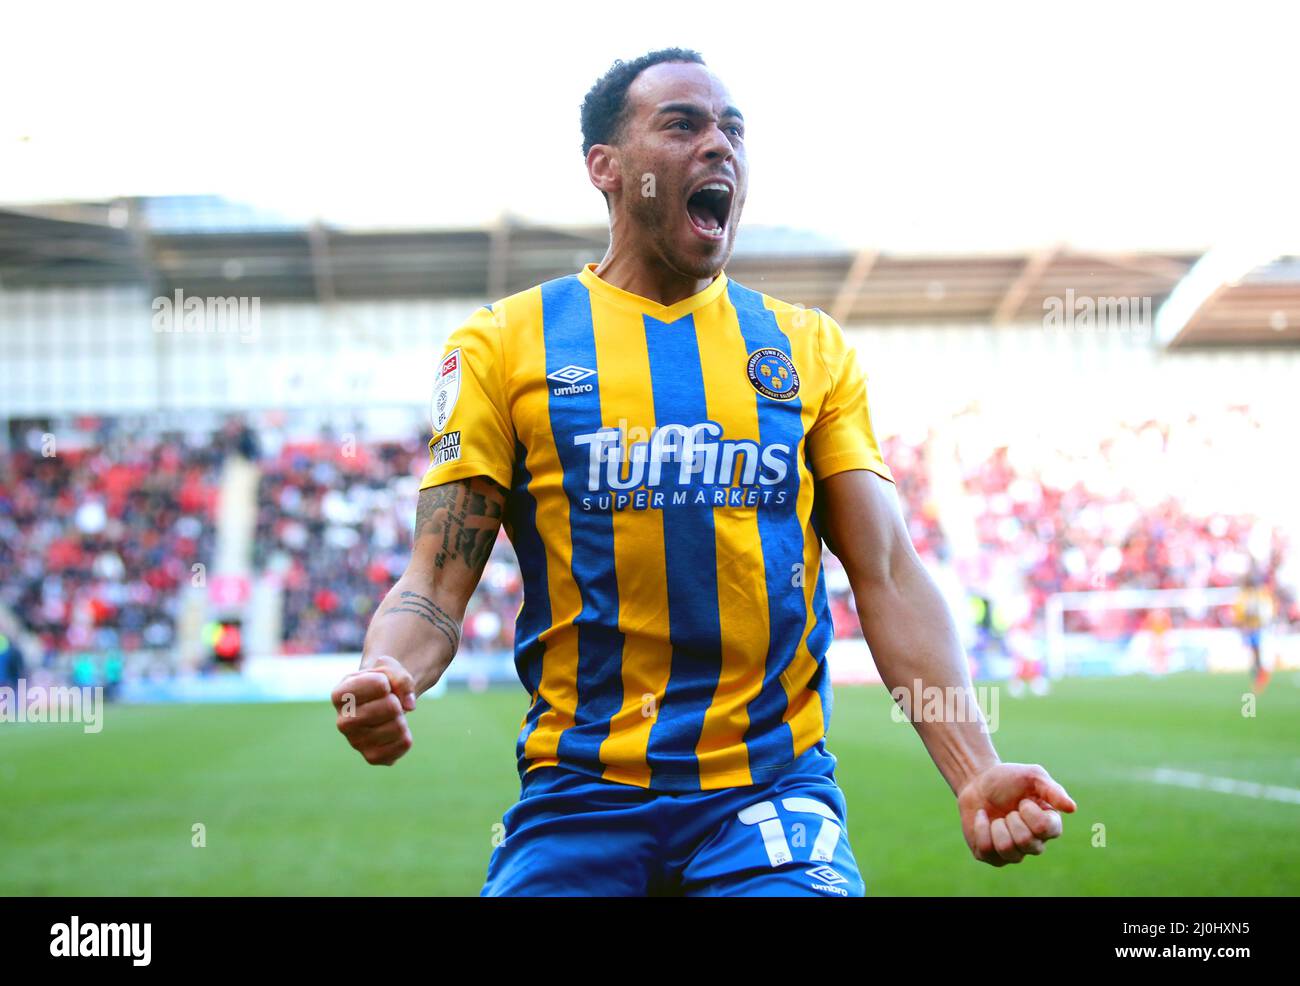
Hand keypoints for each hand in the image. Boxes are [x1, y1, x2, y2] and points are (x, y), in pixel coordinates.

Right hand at [331, 655, 417, 765]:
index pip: (380, 684)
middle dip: (397, 701)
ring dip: (402, 718)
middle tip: (388, 702)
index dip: (388, 681)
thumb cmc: (380, 683)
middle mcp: (343, 722)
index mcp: (340, 695)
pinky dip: (406, 735)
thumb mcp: (388, 668)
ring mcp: (356, 743)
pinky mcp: (372, 757)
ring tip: (389, 717)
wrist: (379, 703)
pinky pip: (403, 745)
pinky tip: (393, 732)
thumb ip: (400, 677)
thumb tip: (409, 706)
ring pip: (399, 727)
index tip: (380, 684)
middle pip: (391, 707)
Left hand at [957, 762, 1075, 865]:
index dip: (1029, 811)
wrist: (977, 782)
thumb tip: (1072, 808)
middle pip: (1025, 841)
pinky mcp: (992, 857)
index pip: (1046, 828)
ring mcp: (1014, 853)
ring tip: (997, 817)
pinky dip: (980, 827)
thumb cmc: (1008, 779)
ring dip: (997, 825)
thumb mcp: (1032, 776)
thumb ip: (1052, 790)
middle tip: (1009, 810)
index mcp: (1049, 826)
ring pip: (1006, 848)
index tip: (1023, 800)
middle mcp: (1035, 844)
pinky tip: (983, 819)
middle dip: (1011, 818)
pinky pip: (986, 850)